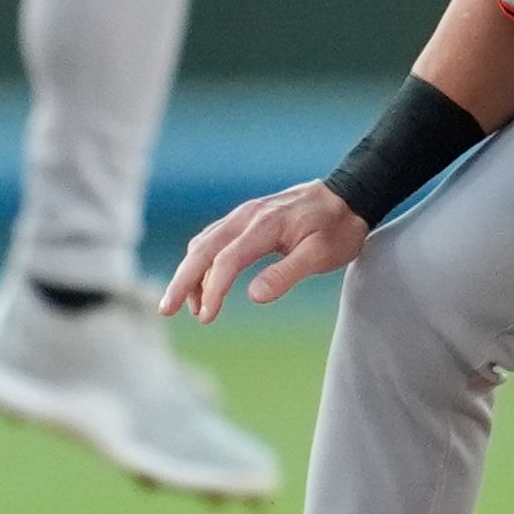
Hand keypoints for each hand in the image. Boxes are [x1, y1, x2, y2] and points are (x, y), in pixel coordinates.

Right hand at [160, 181, 369, 322]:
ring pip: (204, 244)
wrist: (348, 195)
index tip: (206, 318)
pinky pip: (213, 238)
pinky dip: (201, 261)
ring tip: (189, 306)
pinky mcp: (246, 218)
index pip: (226, 261)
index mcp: (263, 226)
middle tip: (165, 310)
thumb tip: (253, 296)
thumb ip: (286, 273)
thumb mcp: (321, 255)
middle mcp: (246, 217)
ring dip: (190, 273)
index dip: (212, 291)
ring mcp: (244, 215)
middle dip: (181, 281)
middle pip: (202, 250)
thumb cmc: (338, 228)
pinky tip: (204, 281)